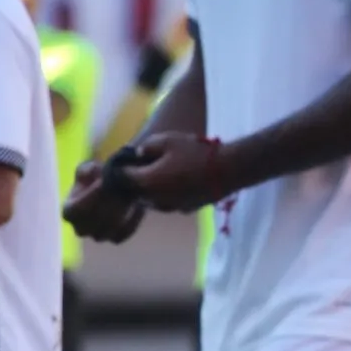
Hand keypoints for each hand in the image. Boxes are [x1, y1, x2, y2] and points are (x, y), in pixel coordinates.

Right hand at [63, 158, 149, 241]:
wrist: (113, 188)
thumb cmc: (95, 178)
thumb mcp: (88, 168)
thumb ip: (88, 169)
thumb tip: (93, 172)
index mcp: (69, 211)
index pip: (75, 210)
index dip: (89, 197)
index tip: (103, 182)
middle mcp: (80, 228)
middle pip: (93, 222)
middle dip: (108, 204)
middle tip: (120, 188)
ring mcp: (98, 236)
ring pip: (110, 229)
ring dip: (122, 211)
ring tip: (130, 194)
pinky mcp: (115, 238)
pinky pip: (124, 233)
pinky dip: (132, 220)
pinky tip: (138, 206)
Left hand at [106, 130, 230, 212]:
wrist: (227, 170)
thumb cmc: (196, 152)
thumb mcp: (168, 140)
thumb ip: (147, 147)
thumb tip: (138, 153)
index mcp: (146, 181)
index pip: (123, 177)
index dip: (123, 167)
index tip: (125, 159)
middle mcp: (154, 199)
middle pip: (135, 192)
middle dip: (136, 180)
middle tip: (141, 166)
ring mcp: (170, 207)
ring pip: (151, 200)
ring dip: (151, 189)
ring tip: (160, 174)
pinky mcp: (184, 210)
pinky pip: (168, 202)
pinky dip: (167, 194)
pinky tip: (178, 182)